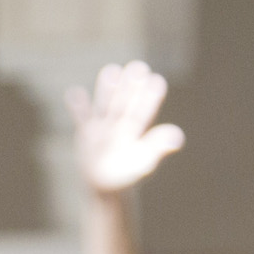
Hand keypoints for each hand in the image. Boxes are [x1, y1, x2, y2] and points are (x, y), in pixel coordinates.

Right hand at [66, 62, 183, 195]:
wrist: (105, 187)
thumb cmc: (128, 176)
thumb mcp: (144, 163)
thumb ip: (158, 147)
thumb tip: (178, 136)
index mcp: (136, 132)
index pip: (144, 111)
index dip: (150, 97)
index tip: (156, 80)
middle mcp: (120, 126)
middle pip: (125, 103)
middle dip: (131, 86)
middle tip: (138, 67)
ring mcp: (102, 128)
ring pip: (105, 105)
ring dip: (107, 89)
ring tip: (112, 69)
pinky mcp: (86, 133)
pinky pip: (81, 117)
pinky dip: (77, 106)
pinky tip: (74, 92)